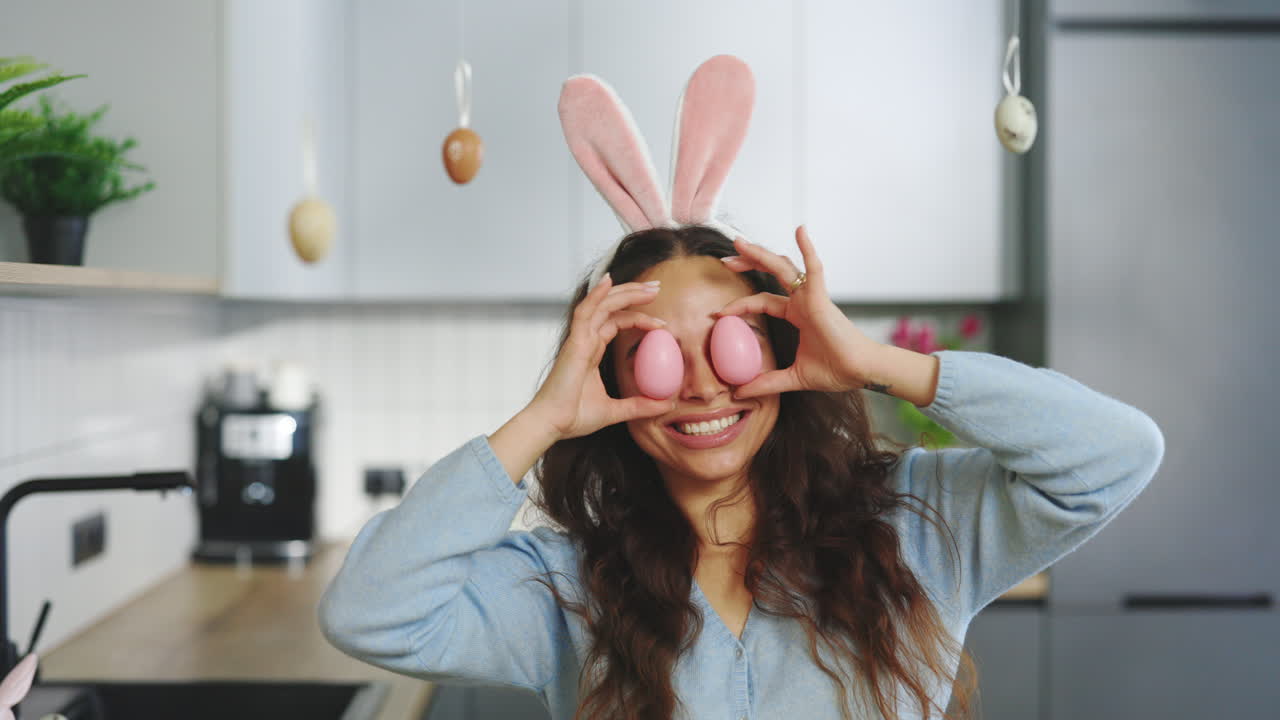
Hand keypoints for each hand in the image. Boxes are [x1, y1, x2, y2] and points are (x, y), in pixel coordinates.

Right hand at [526, 274, 676, 439]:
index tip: (662, 323)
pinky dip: (596, 295)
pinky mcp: (574, 342)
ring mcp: (579, 339)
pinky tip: (608, 280)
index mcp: (592, 350)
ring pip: (603, 304)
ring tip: (650, 287)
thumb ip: (640, 405)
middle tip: (658, 287)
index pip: (617, 322)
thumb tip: (667, 405)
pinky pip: (585, 311)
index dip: (638, 317)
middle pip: (611, 307)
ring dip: (626, 292)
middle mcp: (586, 339)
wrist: (553, 424)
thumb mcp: (616, 410)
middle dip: (635, 294)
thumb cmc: (574, 417)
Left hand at [715, 226, 883, 397]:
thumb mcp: (792, 377)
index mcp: (797, 314)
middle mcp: (802, 300)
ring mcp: (812, 296)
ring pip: (783, 267)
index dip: (740, 304)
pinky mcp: (821, 297)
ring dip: (760, 254)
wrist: (860, 371)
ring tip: (739, 243)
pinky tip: (799, 230)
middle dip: (747, 264)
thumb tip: (738, 394)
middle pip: (770, 275)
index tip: (719, 313)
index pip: (762, 301)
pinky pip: (813, 267)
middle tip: (723, 261)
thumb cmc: (835, 371)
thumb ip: (766, 382)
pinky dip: (807, 248)